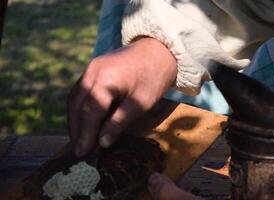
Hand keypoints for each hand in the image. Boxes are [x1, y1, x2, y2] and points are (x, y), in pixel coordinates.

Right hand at [67, 38, 176, 156]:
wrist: (159, 49)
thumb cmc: (154, 77)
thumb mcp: (140, 103)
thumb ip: (119, 122)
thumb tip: (102, 143)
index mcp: (104, 80)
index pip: (89, 112)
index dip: (85, 134)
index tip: (83, 153)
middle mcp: (92, 72)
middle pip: (76, 104)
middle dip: (76, 129)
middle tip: (78, 150)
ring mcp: (90, 68)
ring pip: (75, 97)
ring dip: (75, 119)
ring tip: (79, 139)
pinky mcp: (94, 68)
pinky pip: (81, 90)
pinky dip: (81, 107)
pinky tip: (85, 120)